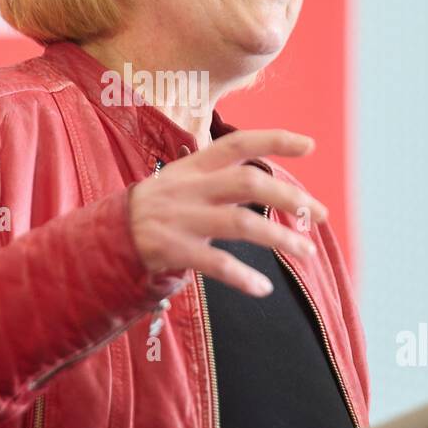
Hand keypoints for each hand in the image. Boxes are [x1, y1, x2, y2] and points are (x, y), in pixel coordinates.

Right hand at [128, 129, 327, 296]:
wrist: (107, 235)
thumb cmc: (158, 208)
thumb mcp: (182, 181)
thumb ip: (218, 177)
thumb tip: (269, 179)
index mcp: (194, 167)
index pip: (237, 143)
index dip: (274, 139)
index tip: (310, 146)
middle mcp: (189, 188)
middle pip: (247, 182)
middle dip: (290, 196)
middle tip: (320, 215)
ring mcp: (181, 219)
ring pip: (239, 223)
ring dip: (279, 238)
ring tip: (307, 252)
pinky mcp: (172, 250)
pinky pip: (215, 264)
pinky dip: (242, 277)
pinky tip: (262, 288)